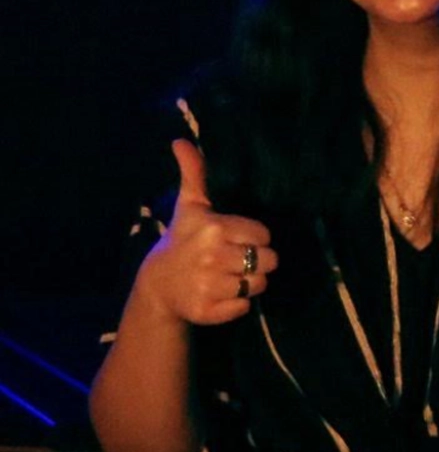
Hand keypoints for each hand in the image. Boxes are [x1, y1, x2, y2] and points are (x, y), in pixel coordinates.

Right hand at [136, 139, 277, 325]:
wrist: (158, 285)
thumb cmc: (182, 238)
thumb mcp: (190, 204)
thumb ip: (194, 172)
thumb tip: (180, 141)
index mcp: (215, 228)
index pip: (263, 234)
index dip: (256, 237)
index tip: (239, 237)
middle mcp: (212, 257)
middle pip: (267, 261)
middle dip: (259, 260)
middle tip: (239, 258)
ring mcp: (210, 286)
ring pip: (258, 284)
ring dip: (251, 281)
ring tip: (232, 274)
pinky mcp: (208, 310)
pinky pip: (244, 307)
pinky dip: (238, 303)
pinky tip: (222, 292)